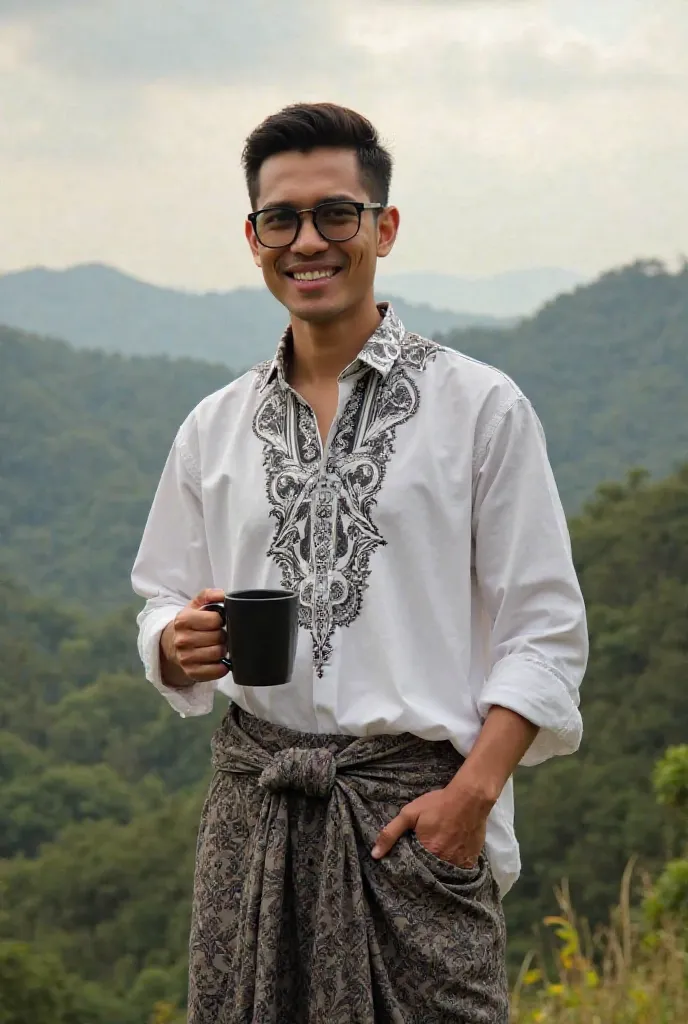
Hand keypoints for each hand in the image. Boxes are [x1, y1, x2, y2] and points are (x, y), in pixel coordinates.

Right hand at [160, 588, 228, 687]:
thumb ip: (209, 595)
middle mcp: (182, 640)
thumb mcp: (196, 605)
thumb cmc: (190, 623)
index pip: (214, 620)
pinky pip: (216, 671)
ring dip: (223, 650)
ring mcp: (185, 658)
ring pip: (218, 653)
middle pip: (218, 637)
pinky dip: (222, 667)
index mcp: (183, 620)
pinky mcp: (191, 672)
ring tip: (217, 645)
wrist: (171, 644)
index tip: (218, 621)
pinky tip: (219, 660)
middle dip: (223, 635)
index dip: (221, 620)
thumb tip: (222, 594)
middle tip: (218, 635)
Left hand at [371, 778, 492, 867]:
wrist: (470, 798)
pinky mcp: (471, 860)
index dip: (410, 869)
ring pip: (446, 874)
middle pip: (430, 874)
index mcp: (427, 853)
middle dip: (425, 871)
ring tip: (436, 862)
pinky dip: (455, 867)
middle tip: (422, 863)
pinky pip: (461, 871)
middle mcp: (444, 862)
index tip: (408, 866)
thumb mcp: (409, 814)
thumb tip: (375, 855)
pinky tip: (451, 859)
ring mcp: (459, 863)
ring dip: (440, 870)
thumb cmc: (438, 804)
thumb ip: (390, 833)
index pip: (414, 870)